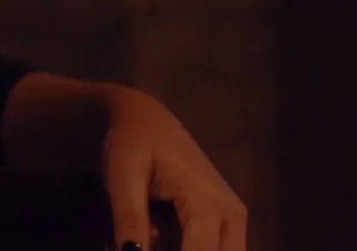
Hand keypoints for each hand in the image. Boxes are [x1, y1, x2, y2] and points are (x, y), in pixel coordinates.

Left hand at [101, 88, 246, 250]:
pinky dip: (189, 247)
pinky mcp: (229, 223)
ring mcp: (234, 219)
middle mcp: (231, 214)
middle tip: (151, 234)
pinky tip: (161, 234)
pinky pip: (215, 250)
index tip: (140, 249)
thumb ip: (129, 220)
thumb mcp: (121, 176)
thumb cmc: (132, 143)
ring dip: (183, 248)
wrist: (146, 119)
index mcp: (207, 201)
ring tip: (155, 229)